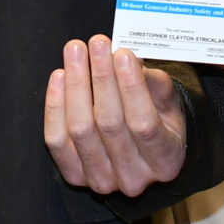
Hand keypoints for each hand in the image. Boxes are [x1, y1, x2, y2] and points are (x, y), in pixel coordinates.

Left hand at [45, 35, 186, 197]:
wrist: (141, 148)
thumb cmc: (159, 117)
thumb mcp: (168, 100)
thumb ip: (153, 82)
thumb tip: (126, 58)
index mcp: (166, 161)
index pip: (145, 124)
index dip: (131, 87)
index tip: (122, 53)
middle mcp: (134, 178)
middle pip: (110, 124)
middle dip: (101, 78)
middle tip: (96, 43)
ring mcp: (102, 181)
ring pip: (80, 130)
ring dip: (76, 85)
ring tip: (76, 52)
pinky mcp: (74, 176)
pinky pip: (57, 140)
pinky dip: (55, 105)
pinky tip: (60, 76)